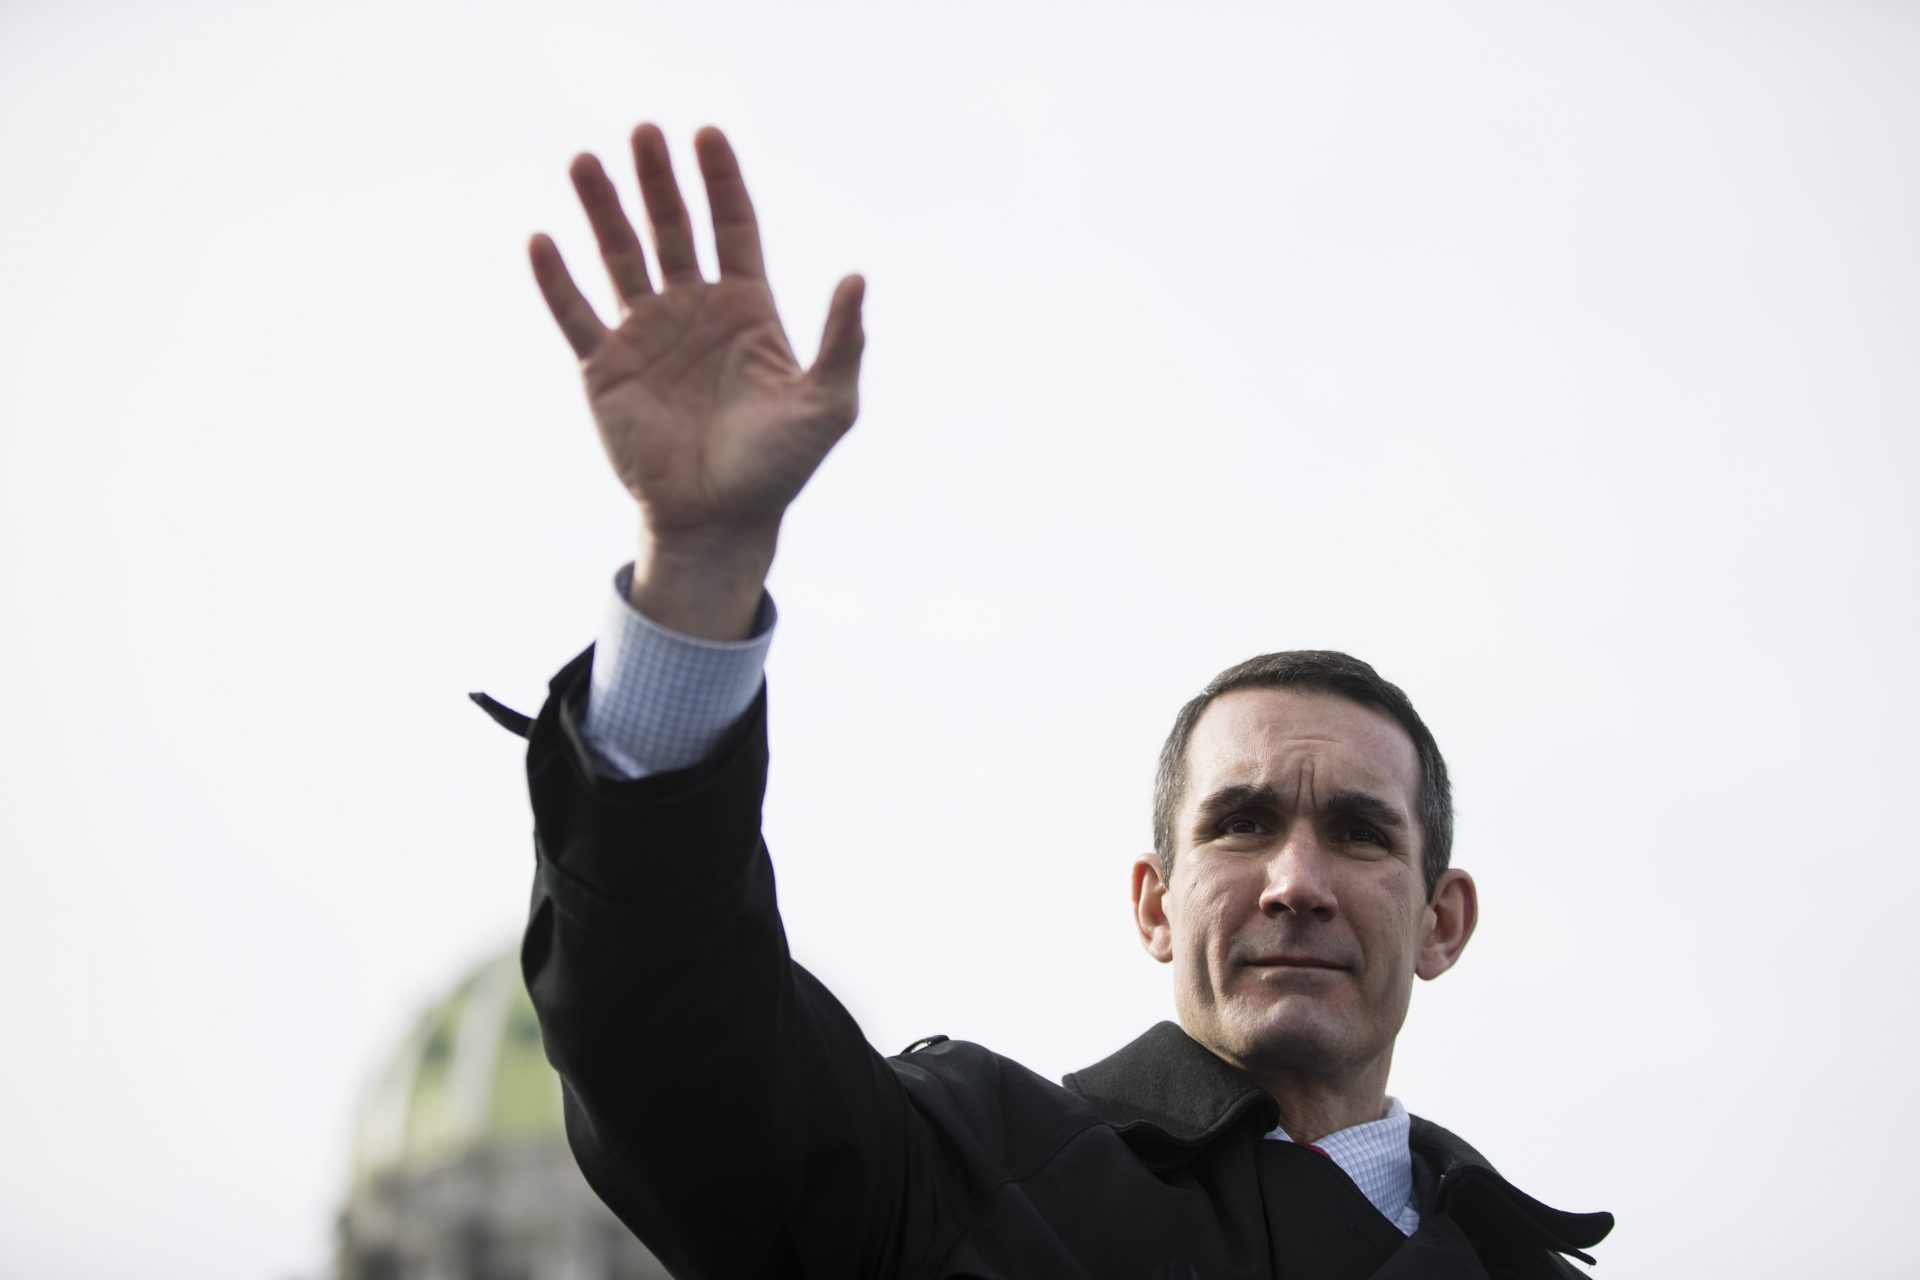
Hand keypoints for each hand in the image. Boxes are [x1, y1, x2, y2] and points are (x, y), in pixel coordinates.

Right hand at [530, 124, 866, 560]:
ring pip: (619, 257)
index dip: (720, 180)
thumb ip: (841, 343)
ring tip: (584, 159)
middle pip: (673, 228)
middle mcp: (693, 311)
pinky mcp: (604, 369)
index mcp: (747, 310)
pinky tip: (543, 239)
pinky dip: (557, 280)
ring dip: (602, 209)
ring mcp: (646, 336)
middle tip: (644, 130)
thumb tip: (856, 277)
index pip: (733, 226)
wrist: (719, 521)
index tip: (707, 133)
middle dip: (658, 180)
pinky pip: (575, 315)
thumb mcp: (826, 405)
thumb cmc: (778, 468)